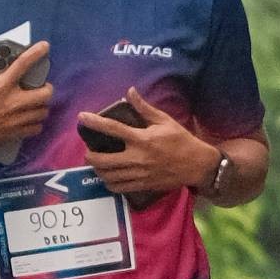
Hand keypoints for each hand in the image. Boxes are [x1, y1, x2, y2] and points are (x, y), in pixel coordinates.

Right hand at [0, 41, 53, 163]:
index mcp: (1, 86)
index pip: (23, 64)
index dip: (36, 53)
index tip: (45, 46)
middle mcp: (12, 102)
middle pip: (45, 93)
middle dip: (46, 87)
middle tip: (40, 86)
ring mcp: (15, 119)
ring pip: (43, 111)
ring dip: (42, 105)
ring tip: (35, 102)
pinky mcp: (14, 132)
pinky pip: (36, 128)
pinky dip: (36, 123)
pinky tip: (30, 118)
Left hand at [76, 87, 215, 209]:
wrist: (197, 165)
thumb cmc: (181, 140)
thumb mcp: (164, 120)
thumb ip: (144, 108)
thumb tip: (130, 91)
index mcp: (142, 139)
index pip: (113, 129)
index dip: (95, 122)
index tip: (82, 117)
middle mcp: (137, 157)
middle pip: (104, 160)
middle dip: (90, 156)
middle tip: (89, 151)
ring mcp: (139, 174)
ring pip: (109, 176)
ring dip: (98, 170)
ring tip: (97, 164)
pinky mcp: (143, 185)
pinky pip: (119, 188)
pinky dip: (109, 183)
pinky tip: (109, 177)